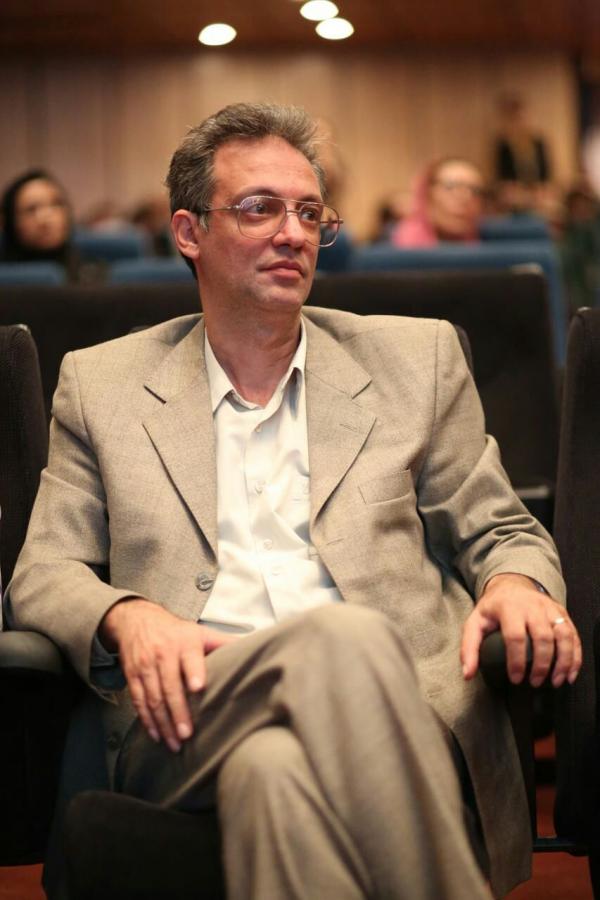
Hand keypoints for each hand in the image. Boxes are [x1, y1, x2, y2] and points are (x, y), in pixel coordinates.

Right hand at [100, 598, 233, 751]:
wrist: (137, 619)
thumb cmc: (175, 631)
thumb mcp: (200, 631)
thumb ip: (223, 642)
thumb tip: (253, 649)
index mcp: (184, 642)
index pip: (190, 657)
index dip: (194, 672)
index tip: (199, 687)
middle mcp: (163, 654)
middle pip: (170, 685)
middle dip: (178, 712)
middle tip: (187, 734)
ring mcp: (145, 666)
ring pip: (153, 698)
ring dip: (163, 723)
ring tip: (175, 742)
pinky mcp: (132, 675)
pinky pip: (138, 701)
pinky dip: (147, 720)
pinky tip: (156, 734)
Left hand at [461, 573, 581, 687]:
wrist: (512, 584)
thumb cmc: (493, 608)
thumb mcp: (475, 623)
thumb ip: (469, 648)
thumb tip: (467, 674)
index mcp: (509, 607)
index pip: (515, 636)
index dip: (516, 660)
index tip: (516, 679)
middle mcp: (533, 606)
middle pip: (543, 637)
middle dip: (541, 664)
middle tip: (535, 682)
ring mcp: (550, 608)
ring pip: (563, 636)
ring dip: (563, 661)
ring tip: (556, 681)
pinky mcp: (562, 613)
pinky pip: (573, 635)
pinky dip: (575, 656)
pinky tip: (570, 673)